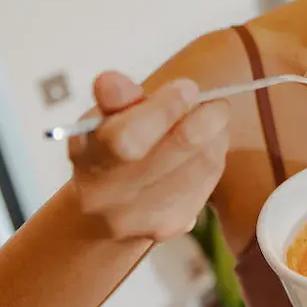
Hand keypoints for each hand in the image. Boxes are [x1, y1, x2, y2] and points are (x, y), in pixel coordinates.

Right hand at [68, 71, 229, 241]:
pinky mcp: (175, 225)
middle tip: (214, 103)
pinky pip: (211, 179)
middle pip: (179, 148)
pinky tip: (208, 144)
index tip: (187, 88)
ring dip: (216, 134)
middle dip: (205, 117)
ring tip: (211, 118)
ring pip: (204, 162)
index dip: (165, 108)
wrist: (103, 216)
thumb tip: (112, 81)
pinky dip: (215, 154)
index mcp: (90, 162)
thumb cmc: (106, 152)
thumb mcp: (99, 122)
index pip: (129, 137)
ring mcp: (146, 218)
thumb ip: (112, 100)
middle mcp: (112, 198)